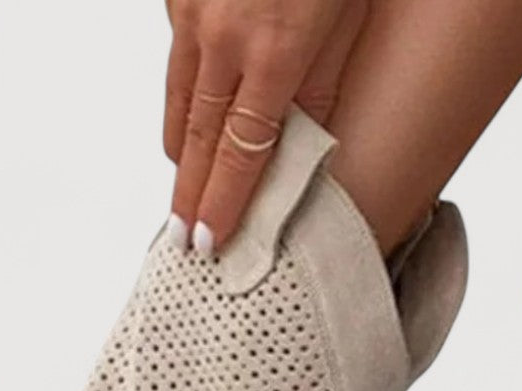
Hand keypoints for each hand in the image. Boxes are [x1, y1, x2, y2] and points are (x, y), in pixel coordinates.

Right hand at [163, 0, 366, 253]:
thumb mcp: (345, 17)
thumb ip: (322, 81)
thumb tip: (306, 140)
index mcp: (274, 49)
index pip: (242, 150)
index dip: (224, 200)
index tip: (211, 237)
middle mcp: (223, 34)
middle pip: (201, 136)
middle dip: (189, 193)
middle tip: (182, 236)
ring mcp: (193, 10)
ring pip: (180, 98)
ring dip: (181, 151)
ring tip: (182, 192)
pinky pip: (177, 56)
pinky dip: (182, 94)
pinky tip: (186, 120)